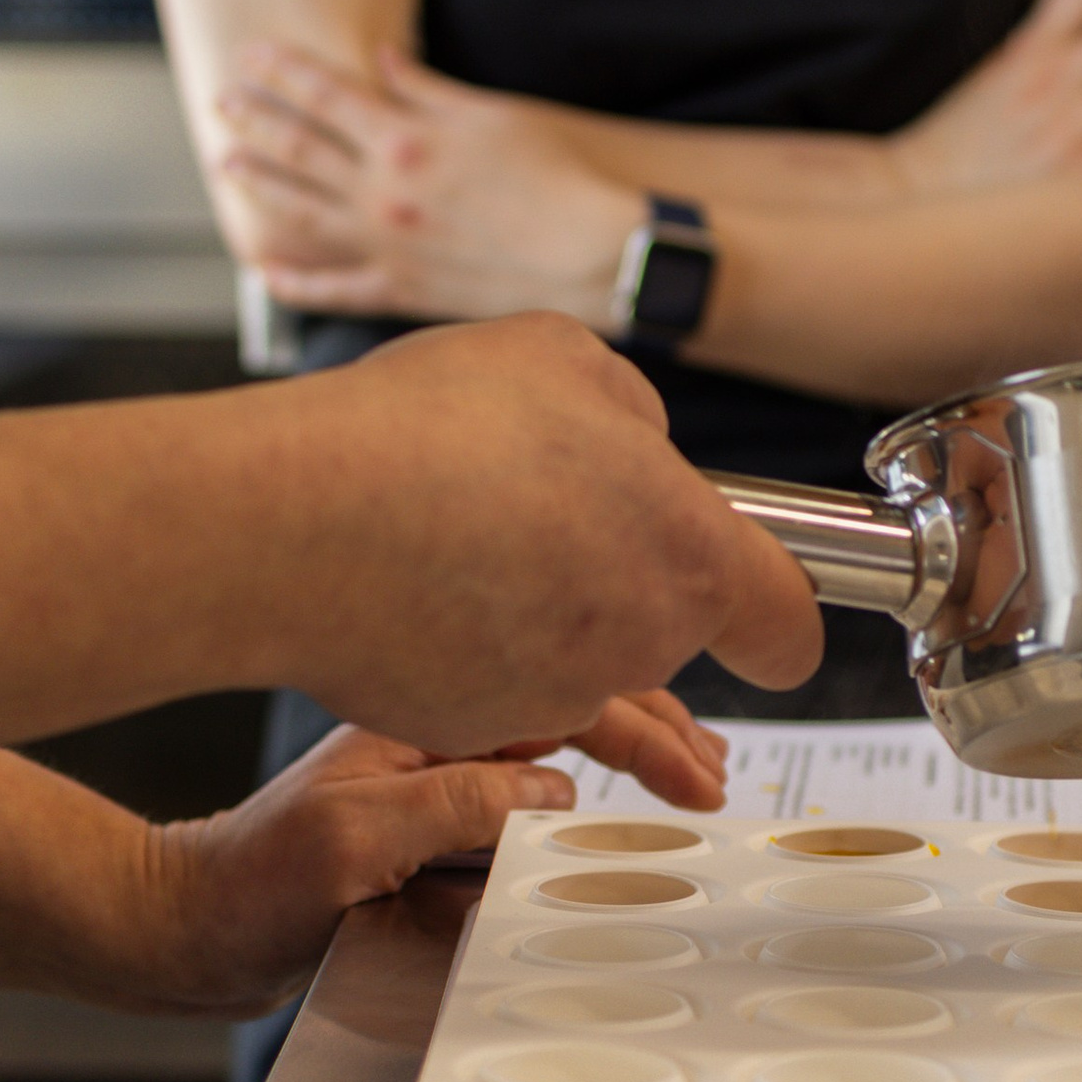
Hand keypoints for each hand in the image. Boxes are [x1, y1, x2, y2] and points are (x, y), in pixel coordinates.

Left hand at [144, 695, 730, 1015]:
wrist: (186, 925)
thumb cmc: (246, 884)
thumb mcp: (348, 844)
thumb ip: (451, 806)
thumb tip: (555, 783)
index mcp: (420, 717)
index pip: (555, 696)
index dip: (640, 727)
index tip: (696, 771)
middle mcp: (433, 729)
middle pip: (566, 695)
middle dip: (652, 721)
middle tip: (714, 769)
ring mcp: (430, 765)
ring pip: (553, 727)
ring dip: (628, 739)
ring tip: (691, 765)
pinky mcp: (425, 806)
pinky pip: (525, 773)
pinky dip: (585, 774)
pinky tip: (616, 790)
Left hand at [216, 41, 635, 324]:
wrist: (595, 256)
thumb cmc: (557, 177)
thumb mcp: (495, 114)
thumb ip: (428, 89)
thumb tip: (383, 60)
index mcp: (407, 139)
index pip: (327, 94)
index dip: (284, 71)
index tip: (251, 53)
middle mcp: (384, 193)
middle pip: (300, 149)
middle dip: (256, 120)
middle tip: (222, 102)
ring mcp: (388, 245)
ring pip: (303, 213)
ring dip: (261, 186)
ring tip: (227, 165)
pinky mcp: (403, 291)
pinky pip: (335, 288)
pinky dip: (295, 282)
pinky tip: (265, 269)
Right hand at [252, 311, 825, 749]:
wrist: (295, 519)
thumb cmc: (429, 429)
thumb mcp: (564, 358)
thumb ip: (629, 413)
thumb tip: (632, 447)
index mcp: (687, 556)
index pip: (785, 627)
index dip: (776, 612)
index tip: (760, 603)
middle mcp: (635, 643)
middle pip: (662, 620)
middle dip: (619, 569)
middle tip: (541, 505)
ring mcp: (553, 696)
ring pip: (576, 649)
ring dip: (539, 600)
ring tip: (462, 525)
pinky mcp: (471, 723)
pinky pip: (496, 677)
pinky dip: (469, 636)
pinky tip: (418, 572)